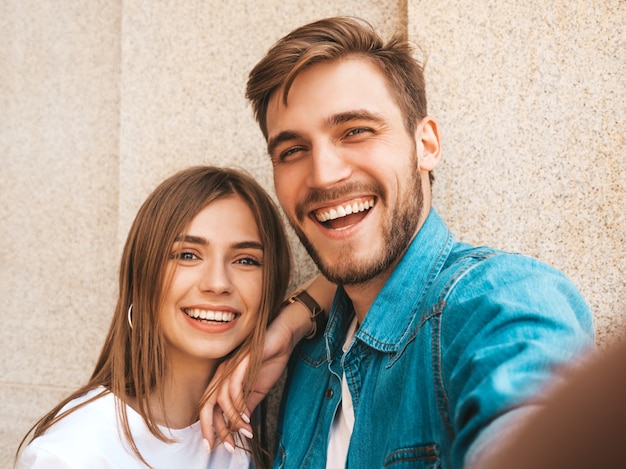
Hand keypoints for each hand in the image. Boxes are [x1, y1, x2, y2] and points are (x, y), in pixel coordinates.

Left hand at [199, 296, 311, 450]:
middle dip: (213, 429)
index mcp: (223, 381)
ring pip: (220, 400)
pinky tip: (248, 416)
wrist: (283, 337)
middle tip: (226, 447)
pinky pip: (233, 388)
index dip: (213, 429)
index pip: (209, 409)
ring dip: (233, 420)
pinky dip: (239, 405)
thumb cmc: (269, 360)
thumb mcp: (257, 391)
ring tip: (247, 432)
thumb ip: (246, 407)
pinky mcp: (240, 362)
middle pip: (206, 406)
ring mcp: (229, 367)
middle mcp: (221, 374)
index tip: (222, 447)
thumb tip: (239, 429)